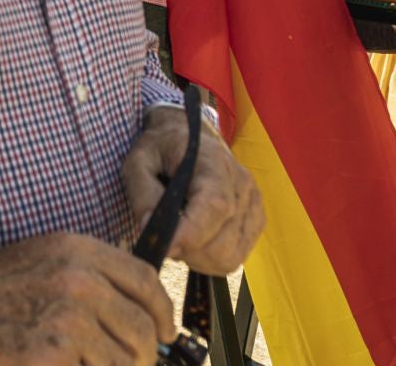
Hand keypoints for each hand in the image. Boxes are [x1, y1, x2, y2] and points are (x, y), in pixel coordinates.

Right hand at [0, 232, 173, 365]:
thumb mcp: (39, 263)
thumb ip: (87, 280)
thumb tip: (138, 315)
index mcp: (77, 251)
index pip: (146, 283)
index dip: (162, 314)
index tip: (165, 334)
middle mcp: (78, 280)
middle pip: (142, 330)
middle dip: (140, 357)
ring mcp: (65, 319)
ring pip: (124, 363)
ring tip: (79, 364)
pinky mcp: (50, 356)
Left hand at [122, 107, 263, 275]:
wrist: (187, 136)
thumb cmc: (161, 149)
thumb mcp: (139, 161)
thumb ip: (143, 193)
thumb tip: (150, 231)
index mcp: (214, 162)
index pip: (214, 208)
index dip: (190, 235)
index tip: (163, 248)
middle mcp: (242, 183)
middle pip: (222, 242)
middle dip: (188, 252)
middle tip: (165, 239)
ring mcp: (253, 203)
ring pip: (230, 257)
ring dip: (199, 259)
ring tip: (180, 237)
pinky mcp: (256, 219)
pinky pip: (236, 257)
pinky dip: (212, 259)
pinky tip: (196, 240)